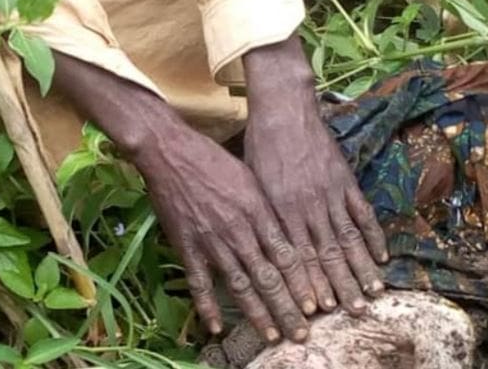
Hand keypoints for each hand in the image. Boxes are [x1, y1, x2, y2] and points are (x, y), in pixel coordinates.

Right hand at [52, 53, 315, 342]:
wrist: (171, 152)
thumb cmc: (216, 158)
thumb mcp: (250, 175)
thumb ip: (268, 205)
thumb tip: (289, 228)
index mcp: (258, 209)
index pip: (286, 254)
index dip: (302, 282)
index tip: (315, 305)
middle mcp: (239, 229)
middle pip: (268, 276)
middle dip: (286, 307)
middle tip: (302, 333)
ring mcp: (212, 240)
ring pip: (239, 285)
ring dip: (256, 313)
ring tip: (271, 336)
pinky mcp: (186, 246)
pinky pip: (198, 282)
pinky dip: (207, 306)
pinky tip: (215, 327)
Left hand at [243, 35, 387, 315]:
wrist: (284, 109)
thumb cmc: (261, 146)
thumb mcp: (254, 184)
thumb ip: (265, 217)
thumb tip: (268, 251)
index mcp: (282, 209)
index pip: (299, 256)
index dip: (309, 284)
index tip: (318, 309)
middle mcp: (309, 206)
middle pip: (327, 254)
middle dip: (341, 286)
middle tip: (353, 313)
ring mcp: (331, 192)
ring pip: (349, 238)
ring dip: (361, 268)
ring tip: (373, 293)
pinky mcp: (345, 179)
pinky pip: (363, 212)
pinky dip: (373, 235)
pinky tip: (381, 255)